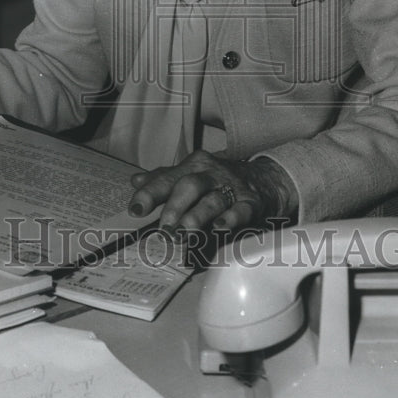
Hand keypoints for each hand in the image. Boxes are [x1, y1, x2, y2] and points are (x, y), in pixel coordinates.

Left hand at [128, 150, 298, 235]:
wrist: (263, 178)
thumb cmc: (217, 179)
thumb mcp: (190, 174)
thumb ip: (163, 179)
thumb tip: (135, 181)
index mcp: (192, 166)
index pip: (167, 178)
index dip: (150, 193)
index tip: (135, 210)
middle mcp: (211, 174)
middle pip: (189, 186)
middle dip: (174, 206)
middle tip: (164, 228)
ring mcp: (231, 188)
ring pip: (213, 200)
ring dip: (197, 216)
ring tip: (183, 232)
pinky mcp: (251, 203)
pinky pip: (241, 210)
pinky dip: (230, 218)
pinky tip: (219, 227)